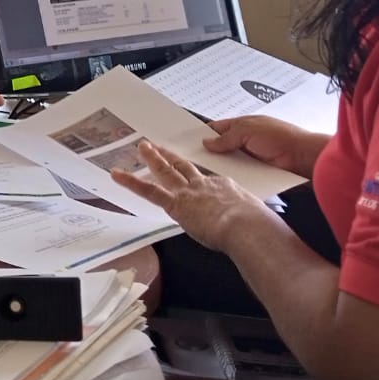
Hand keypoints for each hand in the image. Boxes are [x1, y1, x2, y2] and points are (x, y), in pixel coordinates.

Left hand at [110, 140, 271, 250]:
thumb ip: (252, 221)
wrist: (245, 225)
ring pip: (166, 172)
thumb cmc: (255, 226)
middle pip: (185, 167)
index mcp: (225, 188)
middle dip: (171, 157)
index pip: (209, 181)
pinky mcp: (176, 203)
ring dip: (152, 159)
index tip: (196, 177)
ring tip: (142, 148)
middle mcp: (205, 185)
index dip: (201, 179)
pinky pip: (149, 191)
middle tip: (160, 147)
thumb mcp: (256, 218)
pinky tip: (118, 175)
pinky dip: (131, 182)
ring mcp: (189, 192)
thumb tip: (261, 232)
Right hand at [203, 115, 326, 179]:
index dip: (203, 134)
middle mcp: (245, 141)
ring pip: (229, 164)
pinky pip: (240, 175)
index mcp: (242, 126)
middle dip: (210, 154)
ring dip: (222, 168)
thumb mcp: (249, 130)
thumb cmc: (281, 137)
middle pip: (221, 148)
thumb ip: (227, 137)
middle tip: (194, 161)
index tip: (189, 142)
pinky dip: (234, 177)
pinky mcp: (256, 172)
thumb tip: (208, 142)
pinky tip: (224, 182)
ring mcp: (251, 158)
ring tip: (205, 174)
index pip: (217, 129)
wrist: (304, 158)